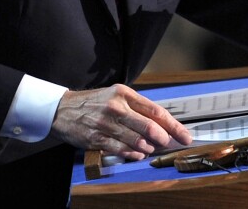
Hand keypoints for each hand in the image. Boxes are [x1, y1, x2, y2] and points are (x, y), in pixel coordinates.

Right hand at [49, 84, 191, 159]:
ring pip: (137, 140)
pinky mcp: (97, 138)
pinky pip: (121, 150)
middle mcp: (116, 107)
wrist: (63, 109)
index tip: (184, 135)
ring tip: (150, 148)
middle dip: (164, 138)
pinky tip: (138, 153)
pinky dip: (133, 154)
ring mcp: (106, 123)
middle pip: (149, 126)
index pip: (155, 110)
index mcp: (124, 94)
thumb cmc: (95, 103)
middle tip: (168, 143)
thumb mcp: (116, 96)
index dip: (173, 125)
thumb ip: (137, 108)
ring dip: (148, 147)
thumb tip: (161, 124)